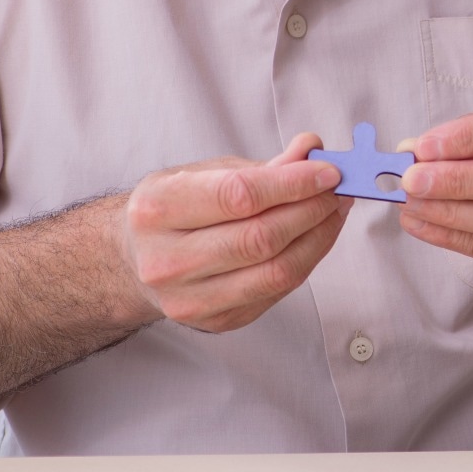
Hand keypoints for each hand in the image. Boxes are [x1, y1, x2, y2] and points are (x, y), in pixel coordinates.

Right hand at [118, 132, 351, 332]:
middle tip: (338, 190)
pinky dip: (306, 261)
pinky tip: (316, 237)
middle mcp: (167, 260)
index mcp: (158, 209)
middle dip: (312, 210)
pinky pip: (276, 292)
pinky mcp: (215, 321)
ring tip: (335, 211)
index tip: (329, 171)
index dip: (293, 183)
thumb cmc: (173, 209)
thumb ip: (261, 166)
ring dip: (319, 238)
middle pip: (261, 238)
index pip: (239, 196)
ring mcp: (189, 299)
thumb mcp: (204, 173)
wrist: (133, 261)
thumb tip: (313, 149)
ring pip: (275, 271)